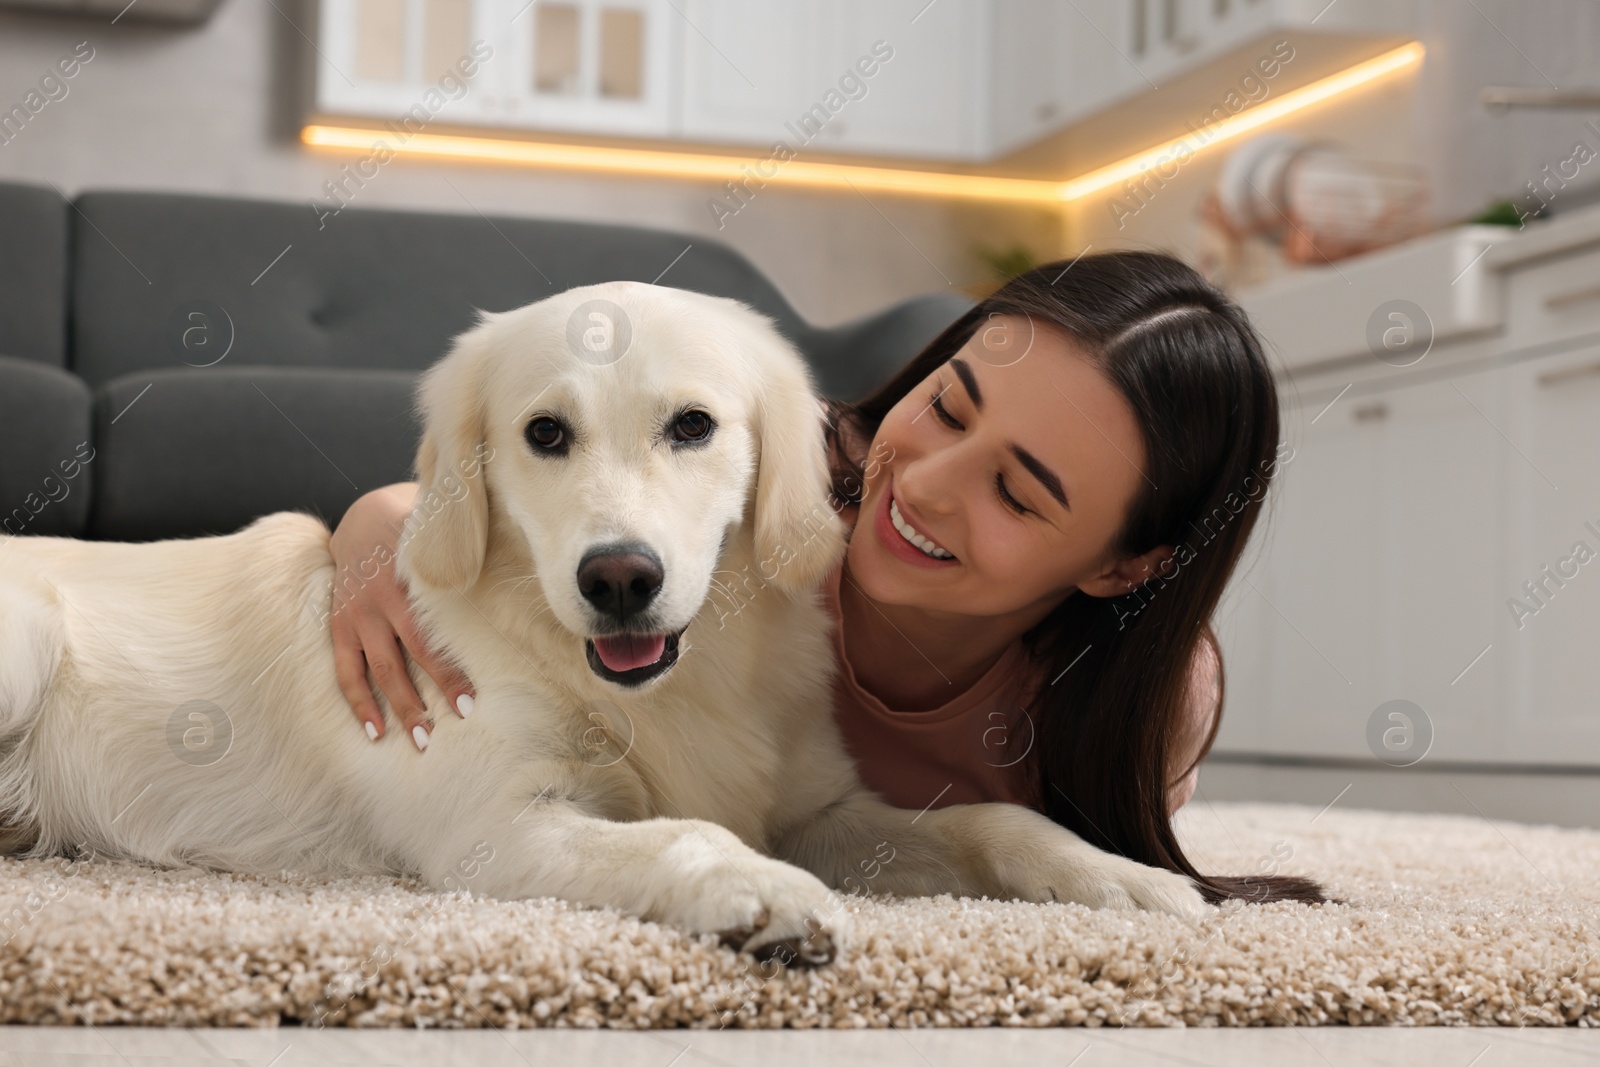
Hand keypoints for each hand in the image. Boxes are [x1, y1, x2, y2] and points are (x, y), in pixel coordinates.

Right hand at [327, 482, 475, 750]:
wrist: (359, 518)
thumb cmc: (416, 528)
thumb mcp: (438, 530)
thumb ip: (464, 547)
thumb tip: (513, 552)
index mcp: (408, 579)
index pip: (432, 632)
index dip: (450, 667)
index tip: (473, 698)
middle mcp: (380, 600)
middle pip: (409, 655)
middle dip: (434, 689)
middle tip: (459, 719)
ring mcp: (356, 616)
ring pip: (378, 669)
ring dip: (399, 706)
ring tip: (421, 739)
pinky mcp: (339, 626)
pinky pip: (345, 671)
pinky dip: (357, 702)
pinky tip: (374, 731)